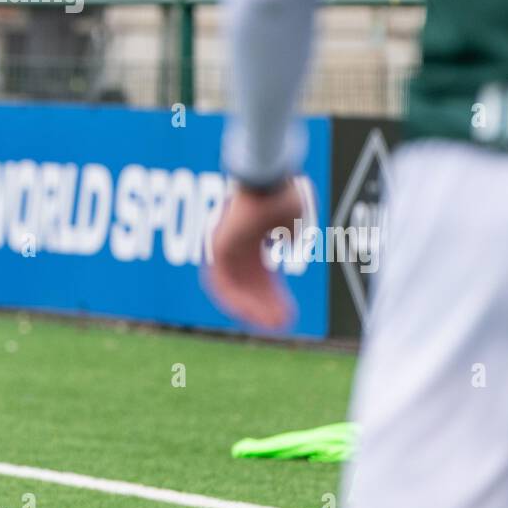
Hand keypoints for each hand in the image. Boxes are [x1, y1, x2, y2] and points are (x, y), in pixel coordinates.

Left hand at [203, 178, 300, 330]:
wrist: (269, 181)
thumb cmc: (282, 194)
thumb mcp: (291, 220)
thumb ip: (288, 235)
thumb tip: (288, 246)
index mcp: (252, 240)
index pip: (260, 277)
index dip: (273, 297)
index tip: (288, 315)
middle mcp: (235, 246)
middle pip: (248, 285)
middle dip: (266, 307)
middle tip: (282, 326)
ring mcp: (223, 247)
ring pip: (233, 288)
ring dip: (252, 309)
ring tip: (272, 326)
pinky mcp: (216, 249)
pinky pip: (222, 283)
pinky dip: (237, 300)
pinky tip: (253, 314)